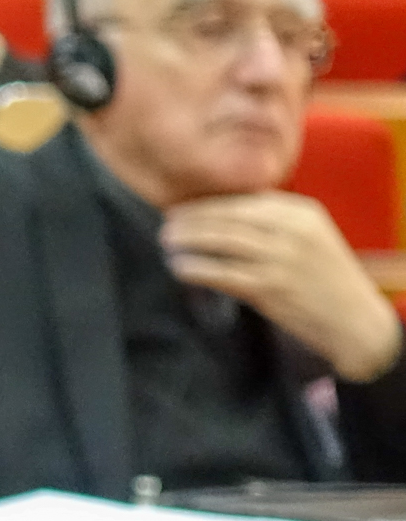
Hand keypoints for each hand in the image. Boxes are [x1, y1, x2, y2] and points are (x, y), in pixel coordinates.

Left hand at [163, 192, 403, 381]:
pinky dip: (197, 268)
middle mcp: (292, 230)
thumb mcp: (310, 238)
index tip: (182, 209)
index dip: (208, 204)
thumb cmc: (325, 279)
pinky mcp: (270, 288)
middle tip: (166, 223)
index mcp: (302, 213)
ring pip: (223, 240)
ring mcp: (281, 259)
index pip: (245, 201)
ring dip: (190, 239)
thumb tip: (221, 217)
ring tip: (166, 241)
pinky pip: (223, 273)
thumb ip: (274, 224)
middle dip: (193, 218)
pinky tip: (180, 267)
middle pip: (229, 216)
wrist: (355, 320)